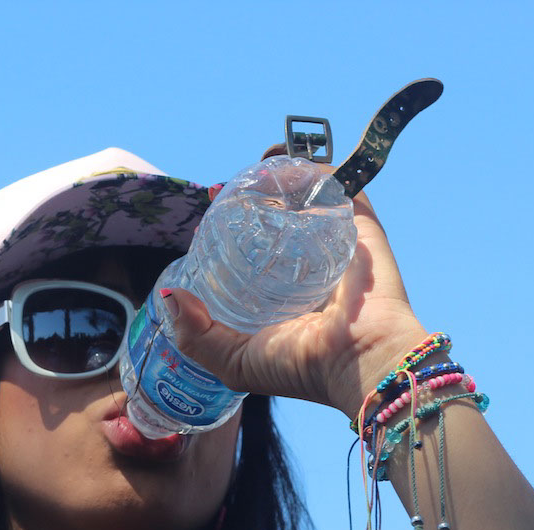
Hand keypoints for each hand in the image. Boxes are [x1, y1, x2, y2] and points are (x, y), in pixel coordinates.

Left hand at [164, 186, 430, 420]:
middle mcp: (309, 268)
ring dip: (286, 175)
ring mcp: (337, 245)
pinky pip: (343, 188)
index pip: (253, 254)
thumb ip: (195, 336)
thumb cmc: (296, 367)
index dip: (231, 232)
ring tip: (259, 165)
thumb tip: (170, 296)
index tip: (212, 214)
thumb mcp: (231, 360)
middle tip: (230, 189)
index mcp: (281, 297)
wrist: (357, 362)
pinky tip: (289, 158)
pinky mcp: (363, 229)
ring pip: (310, 198)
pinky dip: (320, 168)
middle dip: (259, 197)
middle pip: (281, 220)